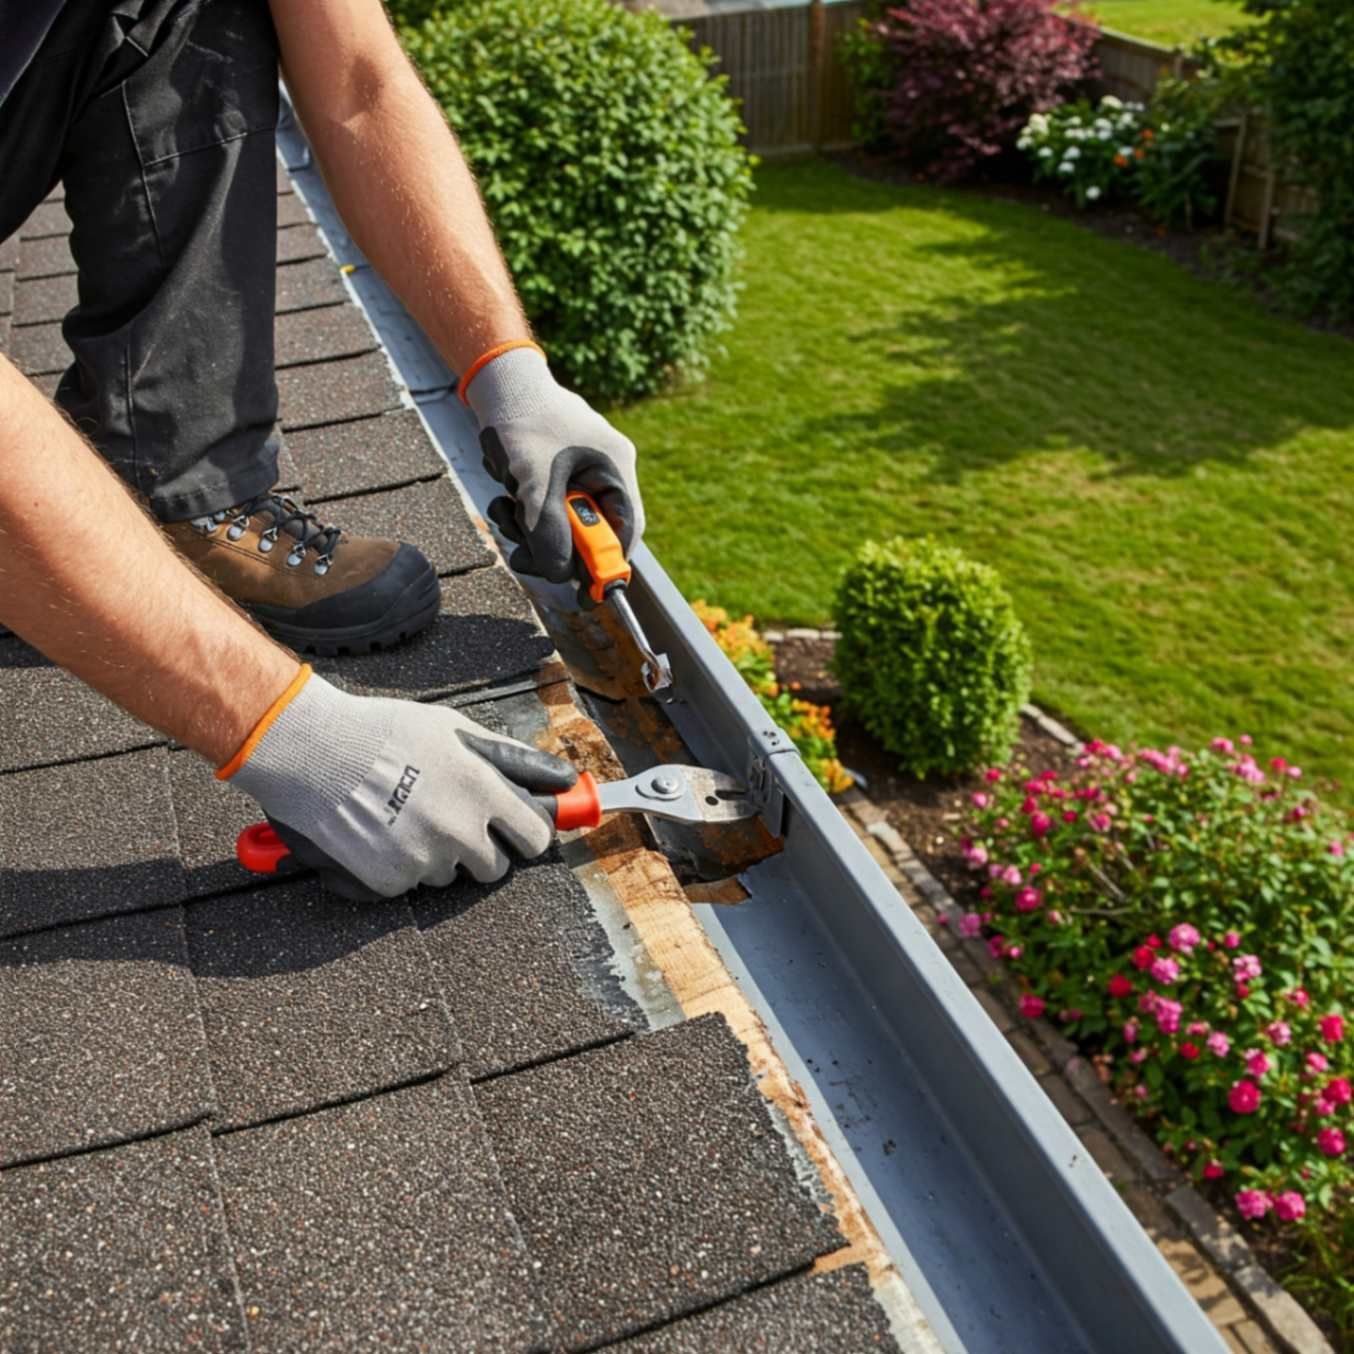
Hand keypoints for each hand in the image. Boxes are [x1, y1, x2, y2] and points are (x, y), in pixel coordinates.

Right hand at [225, 669, 576, 899]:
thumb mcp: (456, 730)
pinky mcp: (389, 881)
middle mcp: (460, 832)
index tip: (517, 828)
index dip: (527, 833)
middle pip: (495, 867)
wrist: (313, 751)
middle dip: (482, 849)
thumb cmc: (386, 732)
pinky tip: (379, 832)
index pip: (535, 838)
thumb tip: (562, 779)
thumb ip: (513, 759)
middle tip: (452, 819)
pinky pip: (410, 883)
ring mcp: (424, 861)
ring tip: (404, 815)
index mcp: (483, 792)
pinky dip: (400, 864)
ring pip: (449, 875)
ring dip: (437, 854)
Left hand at [464, 344, 643, 603]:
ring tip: (504, 511)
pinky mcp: (557, 472)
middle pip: (592, 531)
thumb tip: (558, 575)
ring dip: (533, 529)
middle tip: (524, 556)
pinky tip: (504, 498)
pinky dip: (525, 512)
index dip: (607, 564)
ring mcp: (582, 471)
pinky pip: (548, 508)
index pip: (626, 529)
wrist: (498, 381)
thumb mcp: (533, 481)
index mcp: (614, 467)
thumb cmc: (523, 419)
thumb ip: (548, 530)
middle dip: (556, 546)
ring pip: (565, 523)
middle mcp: (605, 470)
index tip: (585, 592)